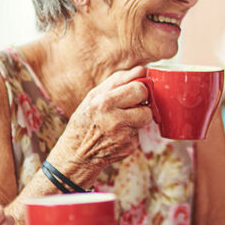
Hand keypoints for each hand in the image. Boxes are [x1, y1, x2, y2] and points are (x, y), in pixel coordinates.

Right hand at [48, 66, 153, 183]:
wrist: (77, 154)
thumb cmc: (86, 120)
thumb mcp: (93, 97)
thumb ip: (118, 81)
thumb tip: (142, 69)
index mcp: (103, 103)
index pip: (138, 88)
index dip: (139, 88)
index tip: (134, 91)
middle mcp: (114, 119)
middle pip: (146, 102)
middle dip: (142, 101)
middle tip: (131, 105)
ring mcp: (123, 135)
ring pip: (147, 117)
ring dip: (139, 117)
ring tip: (122, 120)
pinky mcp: (130, 146)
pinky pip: (141, 132)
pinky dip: (133, 131)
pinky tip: (119, 134)